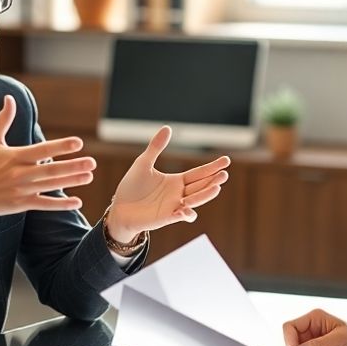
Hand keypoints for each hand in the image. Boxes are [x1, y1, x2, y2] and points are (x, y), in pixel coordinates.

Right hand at [0, 94, 95, 230]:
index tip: (78, 143)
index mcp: (14, 156)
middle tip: (92, 162)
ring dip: (71, 182)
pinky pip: (44, 204)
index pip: (41, 150)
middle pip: (50, 170)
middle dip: (72, 166)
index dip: (60, 147)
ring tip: (89, 176)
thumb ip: (3, 120)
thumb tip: (9, 98)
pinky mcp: (20, 204)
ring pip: (50, 186)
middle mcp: (19, 173)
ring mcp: (21, 190)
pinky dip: (60, 204)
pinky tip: (77, 201)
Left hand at [107, 125, 230, 241]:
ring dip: (206, 195)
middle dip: (213, 180)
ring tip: (216, 188)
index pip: (199, 173)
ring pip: (196, 200)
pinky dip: (187, 213)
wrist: (120, 208)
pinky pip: (182, 216)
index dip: (212, 167)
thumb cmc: (131, 187)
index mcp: (177, 181)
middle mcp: (179, 193)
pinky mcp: (168, 217)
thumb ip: (156, 147)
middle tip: (224, 174)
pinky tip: (188, 208)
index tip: (226, 160)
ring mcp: (175, 206)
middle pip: (201, 186)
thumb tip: (167, 128)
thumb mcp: (143, 163)